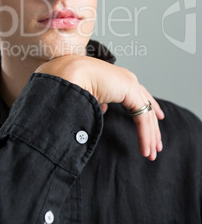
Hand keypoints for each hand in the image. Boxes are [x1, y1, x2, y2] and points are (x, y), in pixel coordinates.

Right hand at [35, 55, 163, 160]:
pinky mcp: (130, 90)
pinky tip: (145, 149)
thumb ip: (100, 101)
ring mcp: (130, 83)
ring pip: (146, 114)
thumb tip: (104, 109)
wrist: (68, 74)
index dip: (150, 106)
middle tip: (156, 145)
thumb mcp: (90, 95)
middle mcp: (127, 79)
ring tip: (151, 154)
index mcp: (118, 78)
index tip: (158, 117)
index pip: (140, 94)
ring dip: (150, 136)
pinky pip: (142, 118)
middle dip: (153, 127)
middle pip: (146, 105)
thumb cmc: (72, 82)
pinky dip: (145, 135)